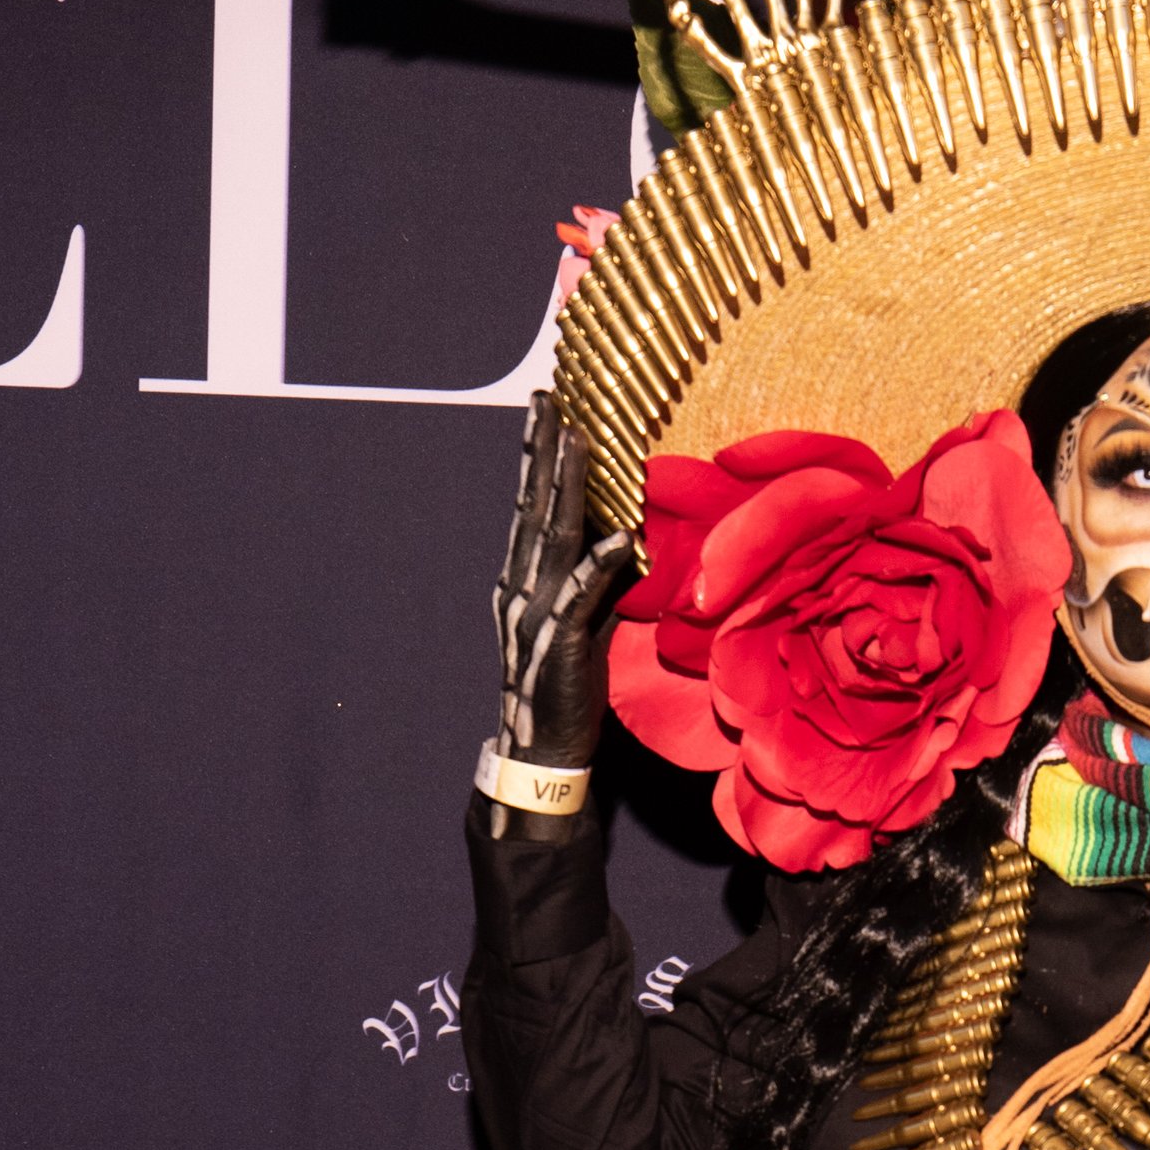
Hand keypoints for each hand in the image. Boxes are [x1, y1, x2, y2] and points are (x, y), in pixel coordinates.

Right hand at [487, 394, 636, 812]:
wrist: (544, 750)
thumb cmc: (568, 687)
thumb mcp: (587, 622)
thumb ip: (599, 581)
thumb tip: (626, 541)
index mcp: (527, 579)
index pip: (535, 507)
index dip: (541, 458)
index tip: (548, 409)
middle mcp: (523, 586)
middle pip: (535, 507)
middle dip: (544, 452)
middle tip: (549, 400)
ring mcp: (537, 612)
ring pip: (553, 538)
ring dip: (567, 487)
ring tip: (578, 440)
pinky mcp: (559, 643)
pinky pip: (582, 595)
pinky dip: (601, 564)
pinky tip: (620, 535)